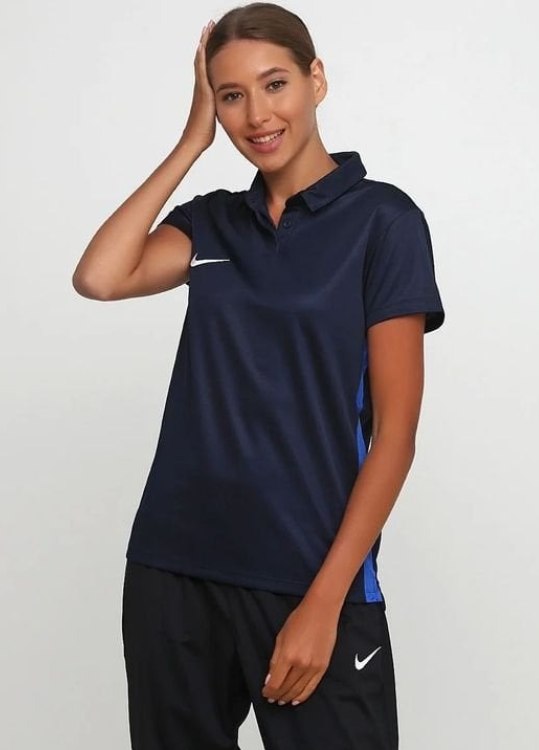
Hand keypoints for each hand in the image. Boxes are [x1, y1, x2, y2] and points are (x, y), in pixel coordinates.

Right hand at [180, 20, 216, 152]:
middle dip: (205, 42)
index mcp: (204, 91)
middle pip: (202, 58)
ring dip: (204, 43)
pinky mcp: (201, 91)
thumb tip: (227, 111)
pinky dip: (202, 55)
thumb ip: (218, 109)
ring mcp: (200, 87)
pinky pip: (201, 68)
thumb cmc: (203, 133)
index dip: (209, 53)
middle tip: (209, 26)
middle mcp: (201, 86)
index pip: (207, 66)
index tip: (212, 39)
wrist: (194, 139)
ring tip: (207, 28)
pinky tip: (203, 43)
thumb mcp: (214, 116)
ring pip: (200, 59)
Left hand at [261, 596, 339, 705]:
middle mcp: (301, 664)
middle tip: (271, 698)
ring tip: (282, 700)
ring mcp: (313, 667)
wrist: (321, 611)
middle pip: (286, 688)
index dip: (268, 691)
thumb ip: (275, 659)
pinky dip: (303, 696)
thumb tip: (270, 677)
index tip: (265, 692)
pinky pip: (311, 688)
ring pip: (298, 691)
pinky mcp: (323, 667)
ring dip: (288, 697)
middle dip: (277, 695)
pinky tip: (296, 699)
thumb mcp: (281, 637)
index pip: (275, 682)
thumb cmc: (300, 619)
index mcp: (288, 655)